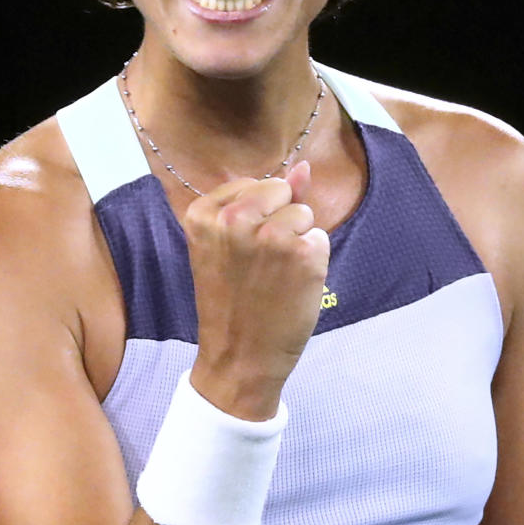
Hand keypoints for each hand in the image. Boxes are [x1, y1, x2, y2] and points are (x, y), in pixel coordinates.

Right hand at [184, 161, 329, 418]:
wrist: (239, 358)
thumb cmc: (232, 302)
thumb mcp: (228, 245)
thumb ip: (263, 201)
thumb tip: (303, 166)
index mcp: (203, 213)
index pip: (253, 185)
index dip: (255, 218)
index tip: (239, 253)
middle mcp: (234, 219)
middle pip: (280, 190)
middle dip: (280, 220)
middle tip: (260, 265)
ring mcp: (271, 235)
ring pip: (303, 213)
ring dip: (298, 241)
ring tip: (275, 276)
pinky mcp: (304, 253)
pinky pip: (320, 238)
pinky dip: (313, 261)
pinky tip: (292, 286)